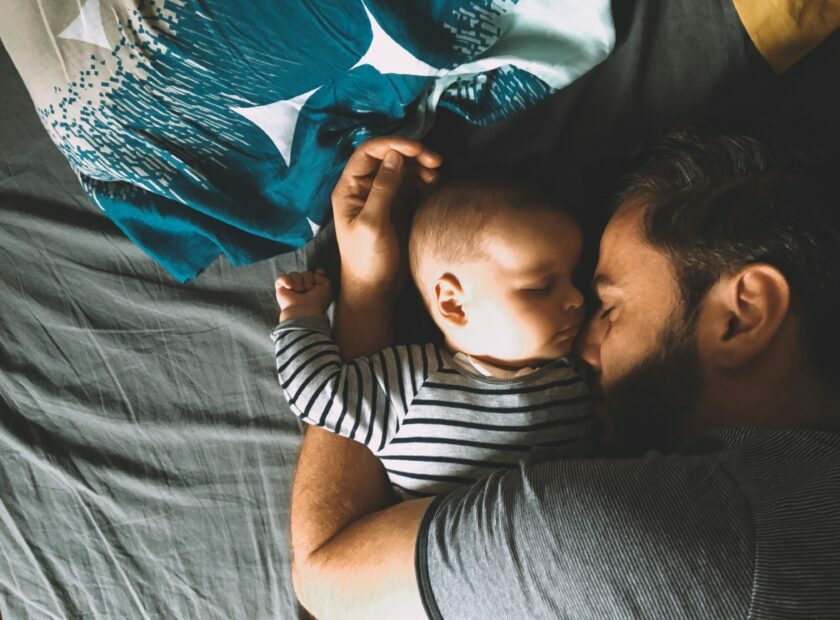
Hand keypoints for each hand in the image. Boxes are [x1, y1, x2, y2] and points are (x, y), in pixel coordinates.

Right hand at [276, 268, 332, 320]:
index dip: (317, 273)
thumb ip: (325, 277)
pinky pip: (282, 277)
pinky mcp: (281, 289)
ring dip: (298, 280)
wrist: (304, 311)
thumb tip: (317, 271)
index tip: (319, 274)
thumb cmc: (317, 302)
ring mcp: (291, 289)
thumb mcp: (327, 288)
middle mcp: (303, 288)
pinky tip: (290, 287)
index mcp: (314, 289)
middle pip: (305, 273)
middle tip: (308, 289)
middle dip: (308, 278)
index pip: (315, 275)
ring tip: (299, 290)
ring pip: (294, 274)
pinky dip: (286, 280)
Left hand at [332, 137, 441, 305]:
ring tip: (436, 176)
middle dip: (411, 155)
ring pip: (400, 170)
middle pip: (387, 158)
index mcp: (349, 189)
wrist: (374, 290)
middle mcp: (363, 189)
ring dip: (419, 168)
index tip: (419, 149)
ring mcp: (380, 198)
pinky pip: (409, 186)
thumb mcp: (373, 223)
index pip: (369, 153)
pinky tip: (433, 186)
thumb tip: (395, 156)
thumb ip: (383, 189)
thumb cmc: (367, 260)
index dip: (393, 144)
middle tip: (435, 161)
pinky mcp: (395, 209)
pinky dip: (422, 182)